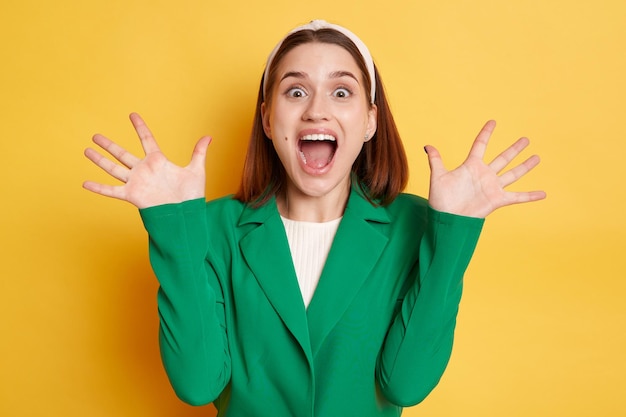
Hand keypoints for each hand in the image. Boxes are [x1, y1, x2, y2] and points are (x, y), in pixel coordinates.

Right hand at [83, 113, 211, 208]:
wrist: (186, 214)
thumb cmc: (191, 194)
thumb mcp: (196, 170)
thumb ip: (199, 152)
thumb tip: (209, 136)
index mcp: (158, 161)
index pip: (147, 139)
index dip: (140, 127)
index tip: (132, 114)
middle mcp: (144, 170)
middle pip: (122, 154)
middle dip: (109, 145)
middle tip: (96, 136)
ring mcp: (136, 182)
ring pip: (114, 168)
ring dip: (100, 160)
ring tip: (86, 150)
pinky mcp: (132, 195)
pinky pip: (112, 190)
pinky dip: (99, 187)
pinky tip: (85, 183)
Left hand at [425, 120, 545, 217]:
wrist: (447, 218)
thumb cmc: (441, 199)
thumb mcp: (438, 176)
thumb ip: (436, 160)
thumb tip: (427, 146)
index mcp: (471, 166)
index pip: (480, 145)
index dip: (486, 133)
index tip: (493, 122)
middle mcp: (484, 174)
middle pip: (503, 158)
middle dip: (514, 149)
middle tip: (525, 139)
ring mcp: (492, 187)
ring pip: (513, 173)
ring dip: (525, 166)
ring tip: (537, 157)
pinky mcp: (497, 200)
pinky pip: (517, 197)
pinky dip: (530, 196)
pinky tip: (543, 194)